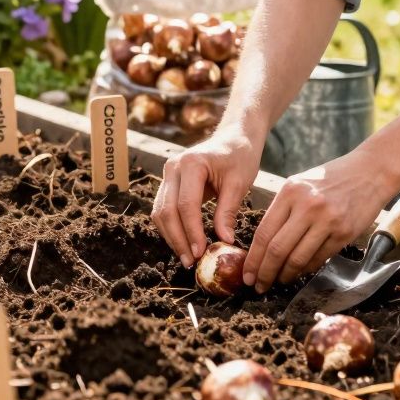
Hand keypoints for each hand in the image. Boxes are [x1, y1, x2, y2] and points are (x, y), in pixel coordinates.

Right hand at [152, 123, 261, 267]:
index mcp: (192, 163)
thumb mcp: (239, 182)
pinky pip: (163, 209)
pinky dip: (171, 228)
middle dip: (177, 239)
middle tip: (190, 261)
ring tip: (187, 257)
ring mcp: (168, 174)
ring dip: (171, 237)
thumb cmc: (240, 156)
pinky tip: (184, 243)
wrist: (233, 137)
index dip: (192, 231)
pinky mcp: (168, 182)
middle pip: (167, 210)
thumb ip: (228, 211)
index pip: (186, 205)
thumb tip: (224, 241)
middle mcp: (173, 167)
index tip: (201, 252)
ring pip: (160, 212)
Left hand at [243, 151, 396, 292]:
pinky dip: (306, 269)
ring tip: (279, 281)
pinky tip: (299, 272)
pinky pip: (319, 258)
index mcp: (290, 191)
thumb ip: (282, 209)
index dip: (253, 258)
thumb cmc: (331, 179)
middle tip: (258, 285)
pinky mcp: (344, 232)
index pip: (264, 232)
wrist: (370, 172)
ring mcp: (327, 220)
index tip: (247, 273)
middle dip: (264, 273)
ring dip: (285, 275)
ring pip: (298, 258)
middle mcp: (307, 206)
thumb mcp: (300, 184)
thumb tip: (263, 244)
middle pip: (277, 249)